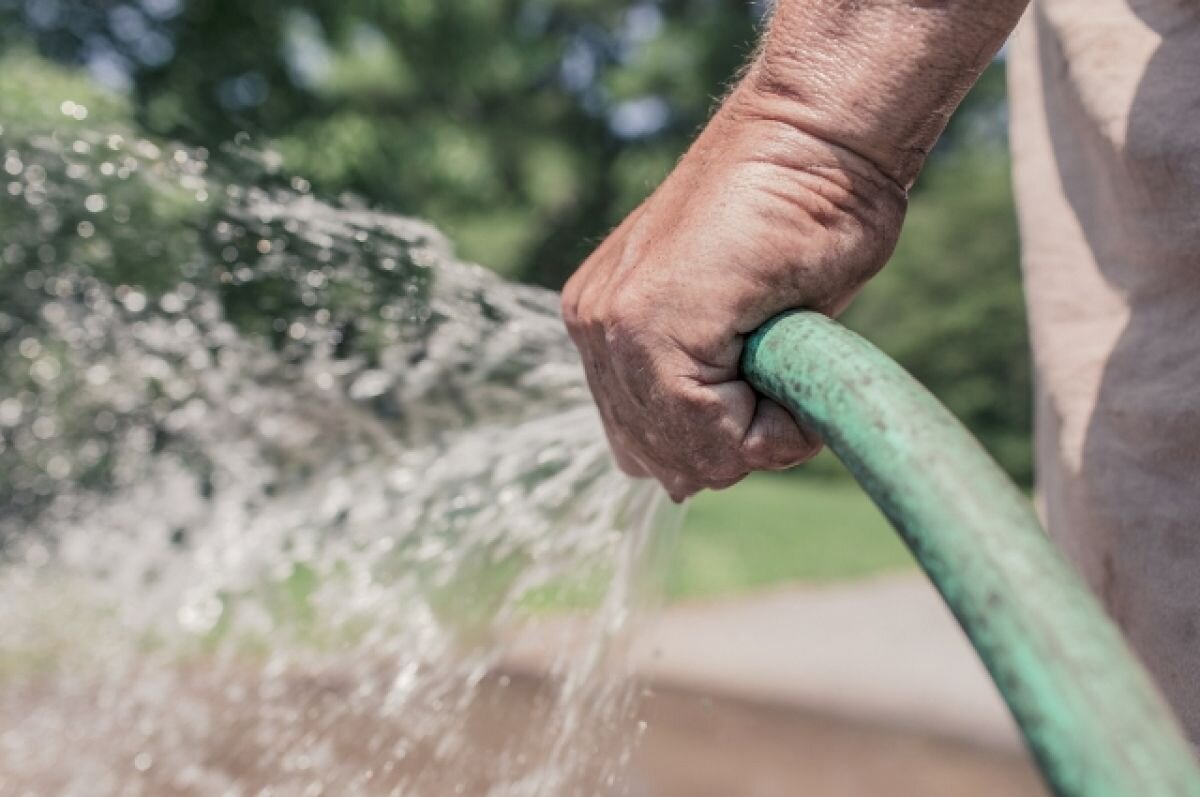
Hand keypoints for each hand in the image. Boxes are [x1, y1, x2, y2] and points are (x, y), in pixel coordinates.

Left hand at [562, 81, 906, 500]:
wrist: (818, 138)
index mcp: (607, 325)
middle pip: (661, 461)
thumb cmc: (802, 218)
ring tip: (789, 367)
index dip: (723, 442)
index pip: (647, 444)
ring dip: (756, 436)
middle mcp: (595, 328)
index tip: (773, 385)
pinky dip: (772, 428)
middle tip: (783, 379)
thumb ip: (703, 388)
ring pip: (686, 456)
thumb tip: (679, 482)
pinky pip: (710, 434)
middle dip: (734, 446)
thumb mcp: (743, 326)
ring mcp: (612, 325)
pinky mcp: (647, 324)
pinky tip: (792, 367)